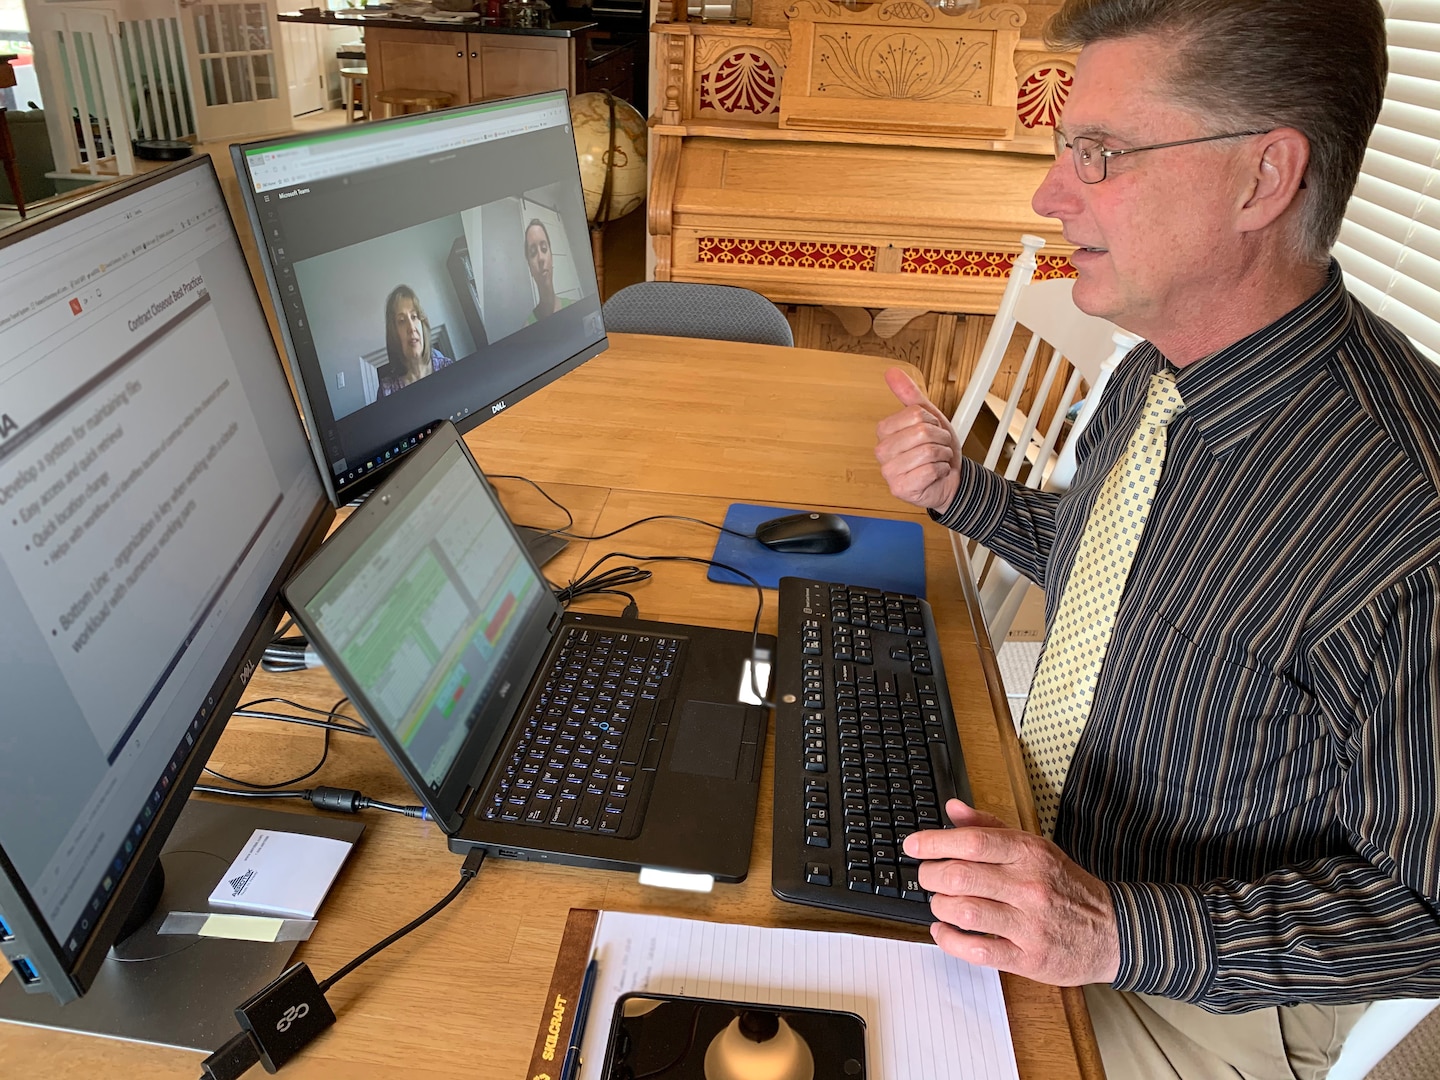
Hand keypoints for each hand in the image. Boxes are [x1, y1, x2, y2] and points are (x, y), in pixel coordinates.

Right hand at [874, 368, 962, 512]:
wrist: (950, 479)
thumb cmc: (937, 451)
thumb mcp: (928, 418)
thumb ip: (910, 395)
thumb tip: (892, 372)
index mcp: (885, 432)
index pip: (915, 414)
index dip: (932, 422)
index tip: (932, 431)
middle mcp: (882, 452)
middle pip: (922, 432)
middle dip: (940, 439)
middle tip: (938, 447)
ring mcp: (889, 472)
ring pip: (927, 452)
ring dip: (942, 455)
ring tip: (937, 460)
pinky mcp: (900, 489)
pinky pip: (929, 470)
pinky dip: (941, 471)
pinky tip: (935, 474)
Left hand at [903, 800, 1119, 985]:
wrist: (1113, 931)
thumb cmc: (1066, 886)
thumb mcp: (1035, 847)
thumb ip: (990, 827)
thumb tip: (953, 809)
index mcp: (1029, 853)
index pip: (972, 842)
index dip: (934, 842)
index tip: (913, 845)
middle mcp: (1029, 886)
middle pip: (961, 876)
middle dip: (931, 875)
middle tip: (926, 876)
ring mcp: (1029, 924)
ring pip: (964, 911)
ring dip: (939, 906)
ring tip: (938, 902)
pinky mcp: (1028, 958)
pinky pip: (977, 950)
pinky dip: (950, 941)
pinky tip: (943, 931)